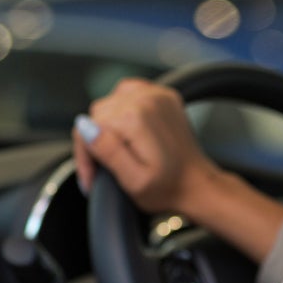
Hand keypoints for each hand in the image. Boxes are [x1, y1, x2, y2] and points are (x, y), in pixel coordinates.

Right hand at [72, 77, 217, 215]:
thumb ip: (108, 151)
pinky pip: (128, 94)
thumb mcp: (133, 181)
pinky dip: (123, 110)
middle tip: (105, 168)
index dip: (85, 155)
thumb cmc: (168, 188)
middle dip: (95, 141)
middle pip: (97, 113)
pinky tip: (130, 131)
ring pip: (110, 102)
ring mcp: (156, 95)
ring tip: (120, 150)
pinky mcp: (163, 97)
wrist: (197, 184)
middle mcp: (146, 100)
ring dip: (109, 125)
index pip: (88, 127)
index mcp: (136, 119)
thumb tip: (85, 126)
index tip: (93, 178)